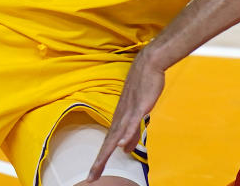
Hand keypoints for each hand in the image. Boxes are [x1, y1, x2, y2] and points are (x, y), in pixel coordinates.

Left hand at [80, 48, 165, 183]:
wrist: (148, 65)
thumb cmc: (142, 87)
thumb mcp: (137, 113)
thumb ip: (132, 132)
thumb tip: (124, 149)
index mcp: (120, 120)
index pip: (108, 143)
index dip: (100, 160)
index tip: (92, 175)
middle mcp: (120, 118)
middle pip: (108, 143)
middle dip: (99, 161)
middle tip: (91, 178)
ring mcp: (129, 112)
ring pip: (117, 135)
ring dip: (108, 151)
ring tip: (99, 166)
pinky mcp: (139, 106)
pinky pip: (132, 123)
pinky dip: (126, 134)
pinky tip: (121, 144)